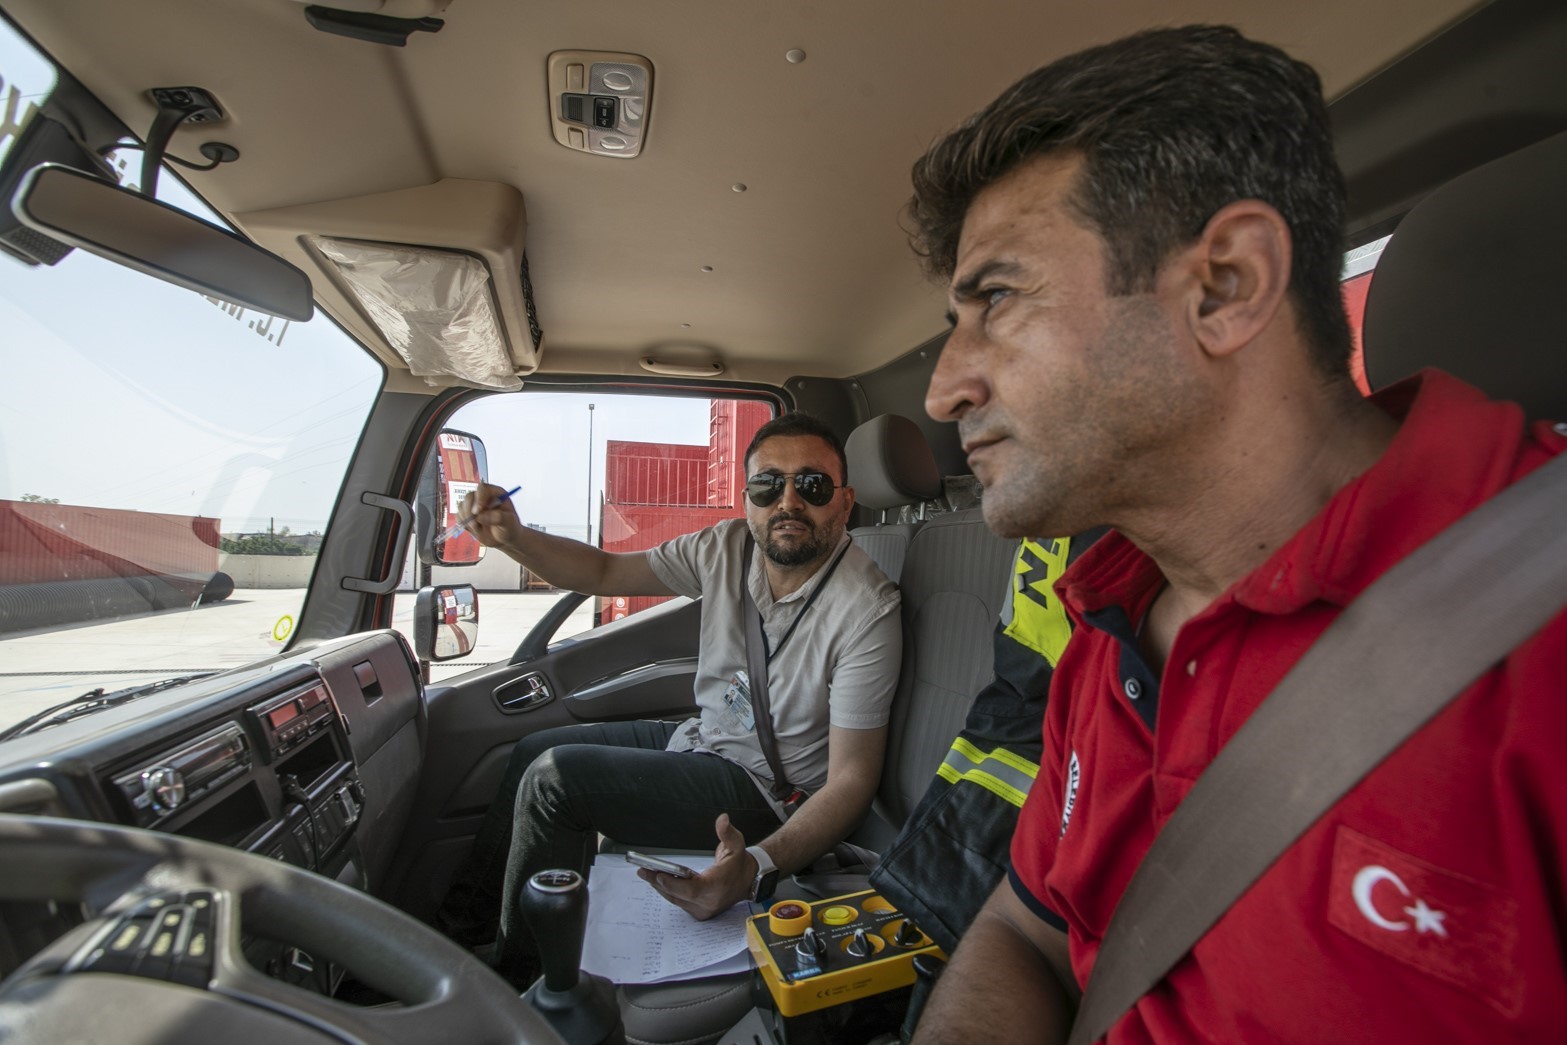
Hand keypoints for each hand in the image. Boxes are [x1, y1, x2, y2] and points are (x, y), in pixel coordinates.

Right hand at [461, 481, 523, 549]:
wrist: (504, 538)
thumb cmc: (509, 527)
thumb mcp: (509, 522)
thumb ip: (498, 517)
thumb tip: (479, 516)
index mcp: (494, 493)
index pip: (482, 489)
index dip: (478, 498)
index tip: (478, 511)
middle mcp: (482, 497)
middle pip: (469, 497)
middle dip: (469, 511)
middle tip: (475, 525)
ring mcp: (473, 505)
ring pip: (461, 506)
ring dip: (467, 519)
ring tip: (478, 529)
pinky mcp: (466, 515)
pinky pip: (458, 516)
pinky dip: (463, 523)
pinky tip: (474, 529)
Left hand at [637, 814, 754, 920]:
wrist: (747, 881)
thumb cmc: (738, 863)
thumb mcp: (736, 843)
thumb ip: (727, 832)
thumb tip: (722, 819)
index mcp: (719, 886)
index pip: (693, 889)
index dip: (675, 883)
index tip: (659, 874)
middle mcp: (710, 902)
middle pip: (679, 895)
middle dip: (659, 882)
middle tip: (643, 870)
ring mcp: (704, 910)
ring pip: (676, 899)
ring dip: (659, 886)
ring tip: (644, 873)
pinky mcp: (699, 912)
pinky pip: (679, 902)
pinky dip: (667, 891)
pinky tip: (656, 880)